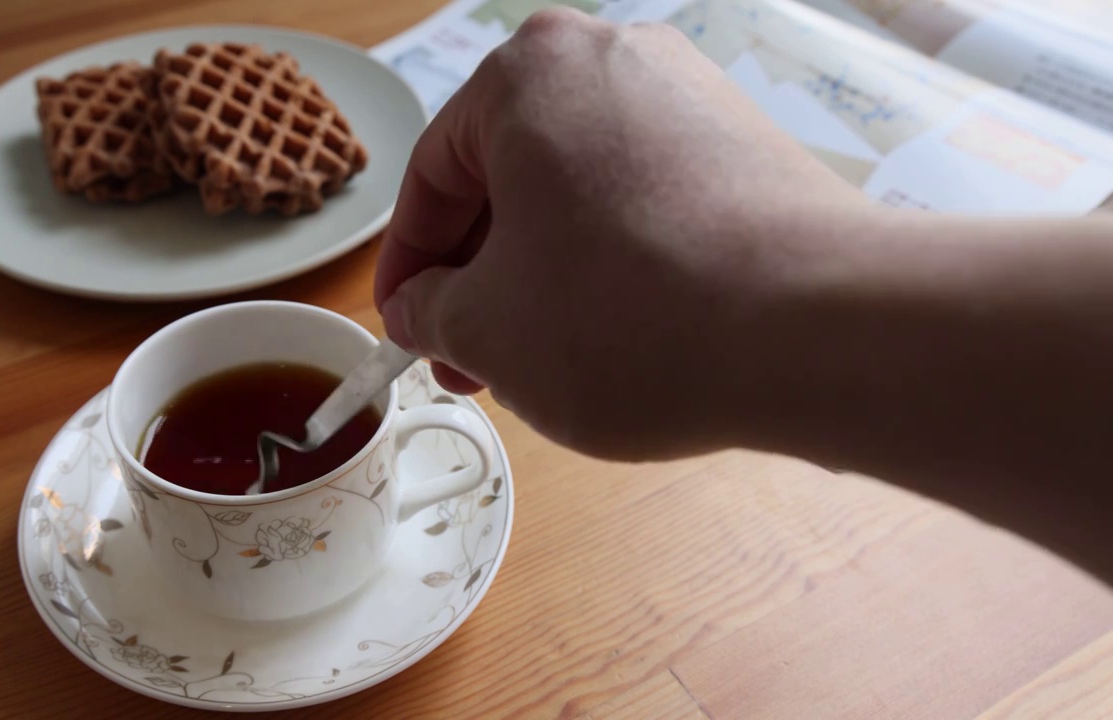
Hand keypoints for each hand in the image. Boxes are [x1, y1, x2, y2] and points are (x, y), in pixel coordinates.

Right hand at [375, 8, 869, 459]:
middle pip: (511, 180)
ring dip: (544, 277)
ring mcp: (693, 97)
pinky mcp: (749, 147)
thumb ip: (428, 314)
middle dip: (481, 280)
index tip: (404, 331)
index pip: (433, 177)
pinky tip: (621, 336)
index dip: (408, 270)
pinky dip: (615, 264)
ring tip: (546, 361)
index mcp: (528, 73)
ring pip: (579, 195)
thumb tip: (420, 310)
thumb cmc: (631, 317)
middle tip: (470, 361)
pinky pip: (647, 203)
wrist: (820, 331)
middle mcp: (614, 59)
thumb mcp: (487, 331)